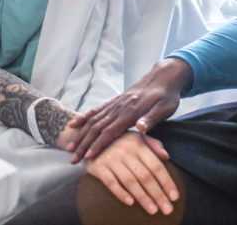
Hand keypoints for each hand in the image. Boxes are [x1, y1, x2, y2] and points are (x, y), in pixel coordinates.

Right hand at [68, 57, 191, 161]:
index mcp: (131, 112)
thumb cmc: (166, 96)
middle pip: (97, 128)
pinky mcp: (114, 102)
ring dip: (81, 134)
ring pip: (93, 120)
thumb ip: (151, 118)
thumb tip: (140, 127)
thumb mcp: (165, 108)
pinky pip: (95, 110)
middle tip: (73, 159)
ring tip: (70, 147)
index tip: (88, 157)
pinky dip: (84, 118)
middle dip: (84, 144)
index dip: (99, 144)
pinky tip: (74, 124)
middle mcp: (119, 108)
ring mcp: (114, 104)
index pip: (111, 131)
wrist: (163, 77)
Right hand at [84, 132, 178, 215]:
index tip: (175, 197)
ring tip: (153, 210)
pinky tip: (130, 203)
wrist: (89, 138)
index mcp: (138, 144)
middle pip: (145, 176)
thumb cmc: (118, 140)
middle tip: (167, 210)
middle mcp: (125, 150)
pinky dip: (121, 193)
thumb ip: (153, 144)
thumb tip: (167, 156)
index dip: (167, 182)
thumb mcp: (136, 137)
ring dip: (143, 198)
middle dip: (158, 195)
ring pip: (130, 182)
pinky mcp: (97, 166)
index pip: (156, 166)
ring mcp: (111, 159)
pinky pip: (111, 182)